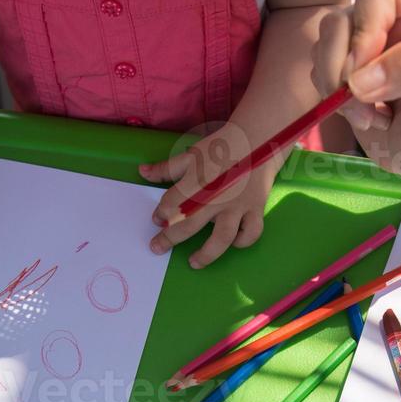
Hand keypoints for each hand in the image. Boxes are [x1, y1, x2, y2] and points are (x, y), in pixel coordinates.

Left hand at [141, 124, 282, 267]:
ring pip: (221, 238)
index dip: (160, 213)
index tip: (157, 218)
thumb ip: (166, 168)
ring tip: (193, 263)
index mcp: (197, 181)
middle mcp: (215, 197)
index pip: (171, 203)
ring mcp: (237, 206)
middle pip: (188, 225)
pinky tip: (232, 243)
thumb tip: (142, 172)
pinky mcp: (255, 209)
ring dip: (206, 254)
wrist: (258, 139)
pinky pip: (250, 232)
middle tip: (156, 247)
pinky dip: (242, 241)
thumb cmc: (221, 147)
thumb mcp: (191, 155)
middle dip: (169, 239)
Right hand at [311, 0, 400, 181]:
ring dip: (336, 89)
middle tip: (363, 109)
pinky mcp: (342, 59)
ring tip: (369, 117)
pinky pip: (317, 67)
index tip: (362, 75)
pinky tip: (363, 114)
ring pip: (324, 43)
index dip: (364, 28)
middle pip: (341, 18)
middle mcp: (391, 11)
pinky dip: (332, 98)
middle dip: (342, 69)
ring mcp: (363, 34)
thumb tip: (360, 78)